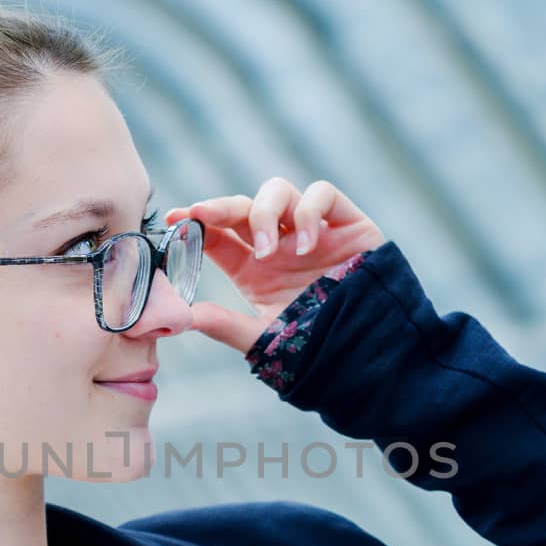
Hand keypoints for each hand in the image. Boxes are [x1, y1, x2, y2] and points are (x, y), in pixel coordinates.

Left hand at [166, 177, 384, 353]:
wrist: (370, 353)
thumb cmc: (317, 348)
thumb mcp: (264, 338)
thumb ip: (224, 325)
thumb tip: (181, 317)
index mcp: (253, 267)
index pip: (217, 235)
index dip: (195, 222)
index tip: (175, 219)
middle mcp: (279, 244)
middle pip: (243, 207)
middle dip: (220, 207)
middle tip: (201, 215)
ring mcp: (311, 231)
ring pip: (279, 191)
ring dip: (265, 214)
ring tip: (267, 252)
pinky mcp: (346, 223)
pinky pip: (322, 194)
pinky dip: (310, 212)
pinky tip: (307, 247)